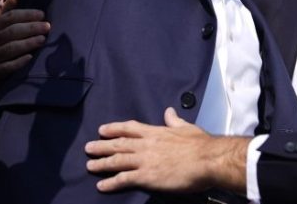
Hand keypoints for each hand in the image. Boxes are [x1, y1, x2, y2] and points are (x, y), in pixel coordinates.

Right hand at [0, 0, 49, 81]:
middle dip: (31, 27)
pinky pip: (7, 67)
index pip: (9, 17)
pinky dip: (19, 61)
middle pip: (11, 31)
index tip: (42, 14)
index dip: (26, 14)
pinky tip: (30, 57)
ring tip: (43, 39)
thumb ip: (8, 10)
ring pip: (10, 48)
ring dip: (28, 43)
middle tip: (47, 26)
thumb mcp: (0, 26)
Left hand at [85, 108, 249, 193]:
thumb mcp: (186, 127)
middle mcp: (147, 144)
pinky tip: (102, 186)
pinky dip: (112, 182)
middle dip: (102, 146)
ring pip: (118, 160)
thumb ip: (174, 121)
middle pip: (119, 144)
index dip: (114, 128)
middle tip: (88, 148)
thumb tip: (169, 112)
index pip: (130, 128)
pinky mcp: (147, 176)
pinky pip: (124, 179)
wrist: (208, 159)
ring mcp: (145, 160)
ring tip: (90, 166)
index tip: (102, 129)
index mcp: (156, 132)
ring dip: (102, 163)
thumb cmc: (201, 144)